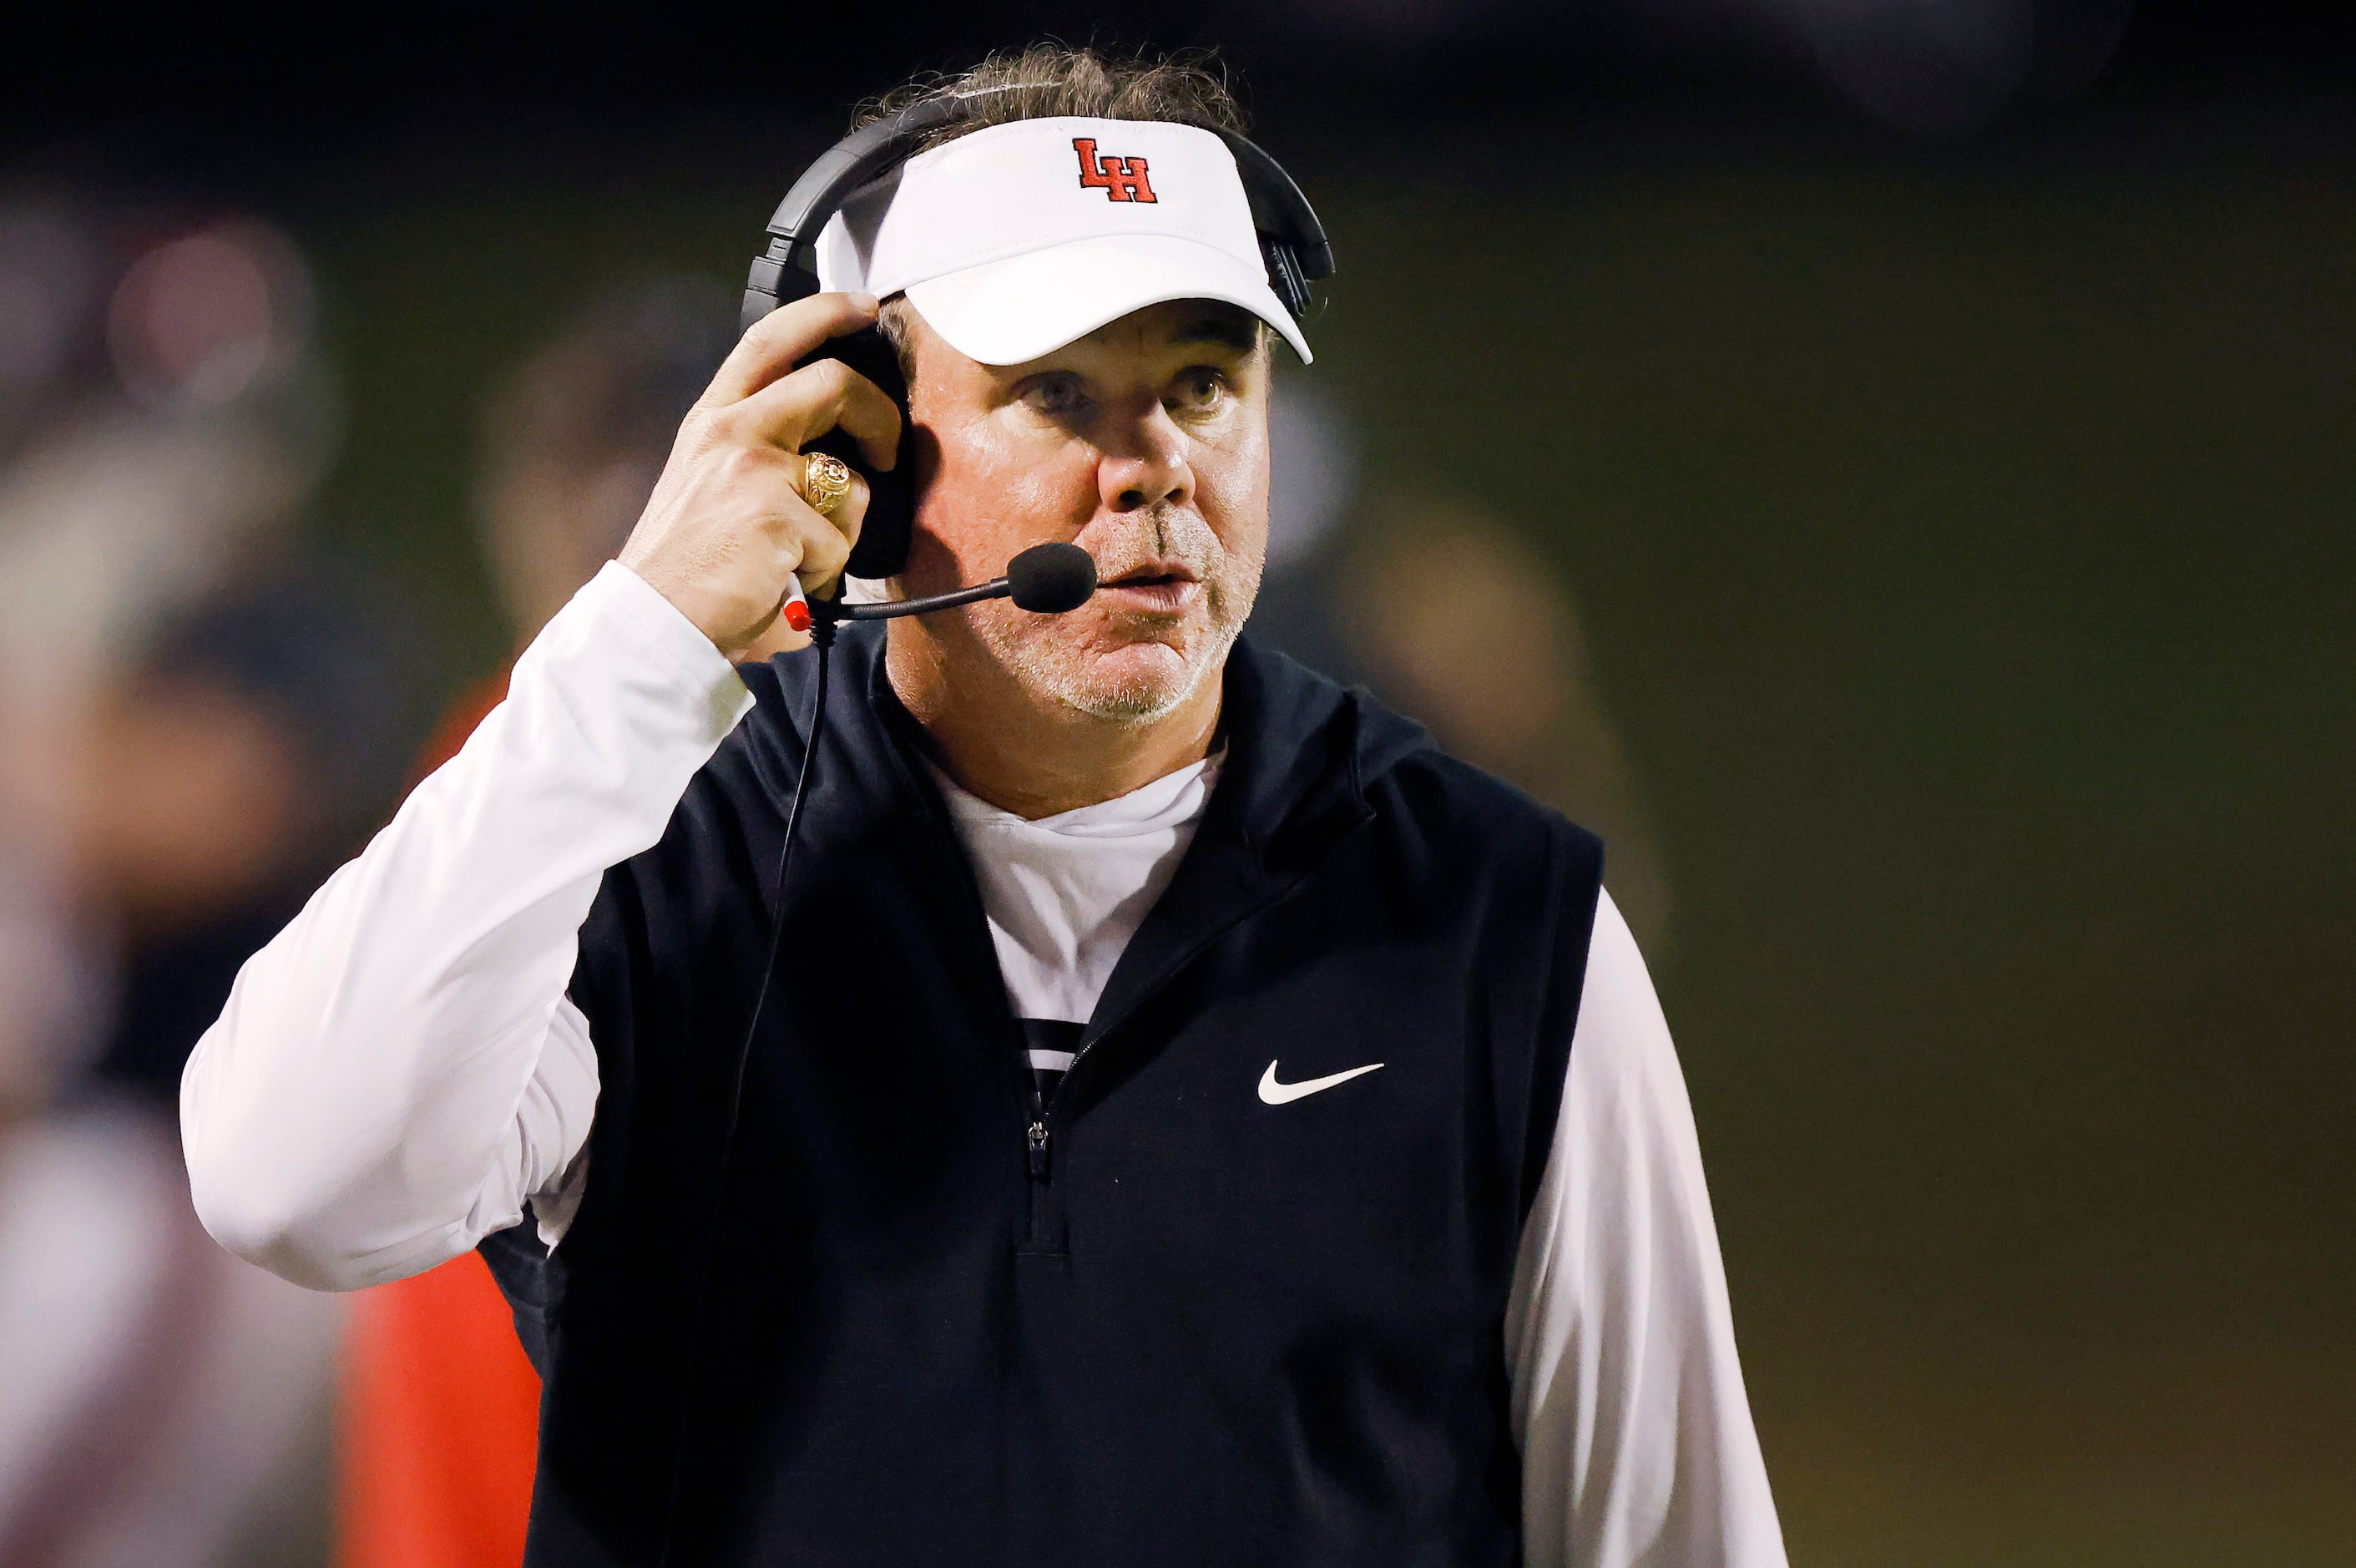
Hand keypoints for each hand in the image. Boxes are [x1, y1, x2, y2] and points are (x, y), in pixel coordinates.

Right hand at [618, 292, 900, 658]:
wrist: (653, 623)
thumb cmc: (688, 570)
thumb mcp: (712, 488)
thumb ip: (763, 455)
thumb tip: (835, 456)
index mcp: (713, 421)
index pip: (770, 340)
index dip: (823, 312)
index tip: (863, 308)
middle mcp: (731, 431)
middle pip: (834, 384)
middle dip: (882, 417)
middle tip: (888, 451)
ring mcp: (755, 469)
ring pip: (850, 484)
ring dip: (839, 534)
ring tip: (794, 562)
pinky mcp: (777, 513)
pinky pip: (839, 544)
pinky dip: (822, 577)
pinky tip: (783, 587)